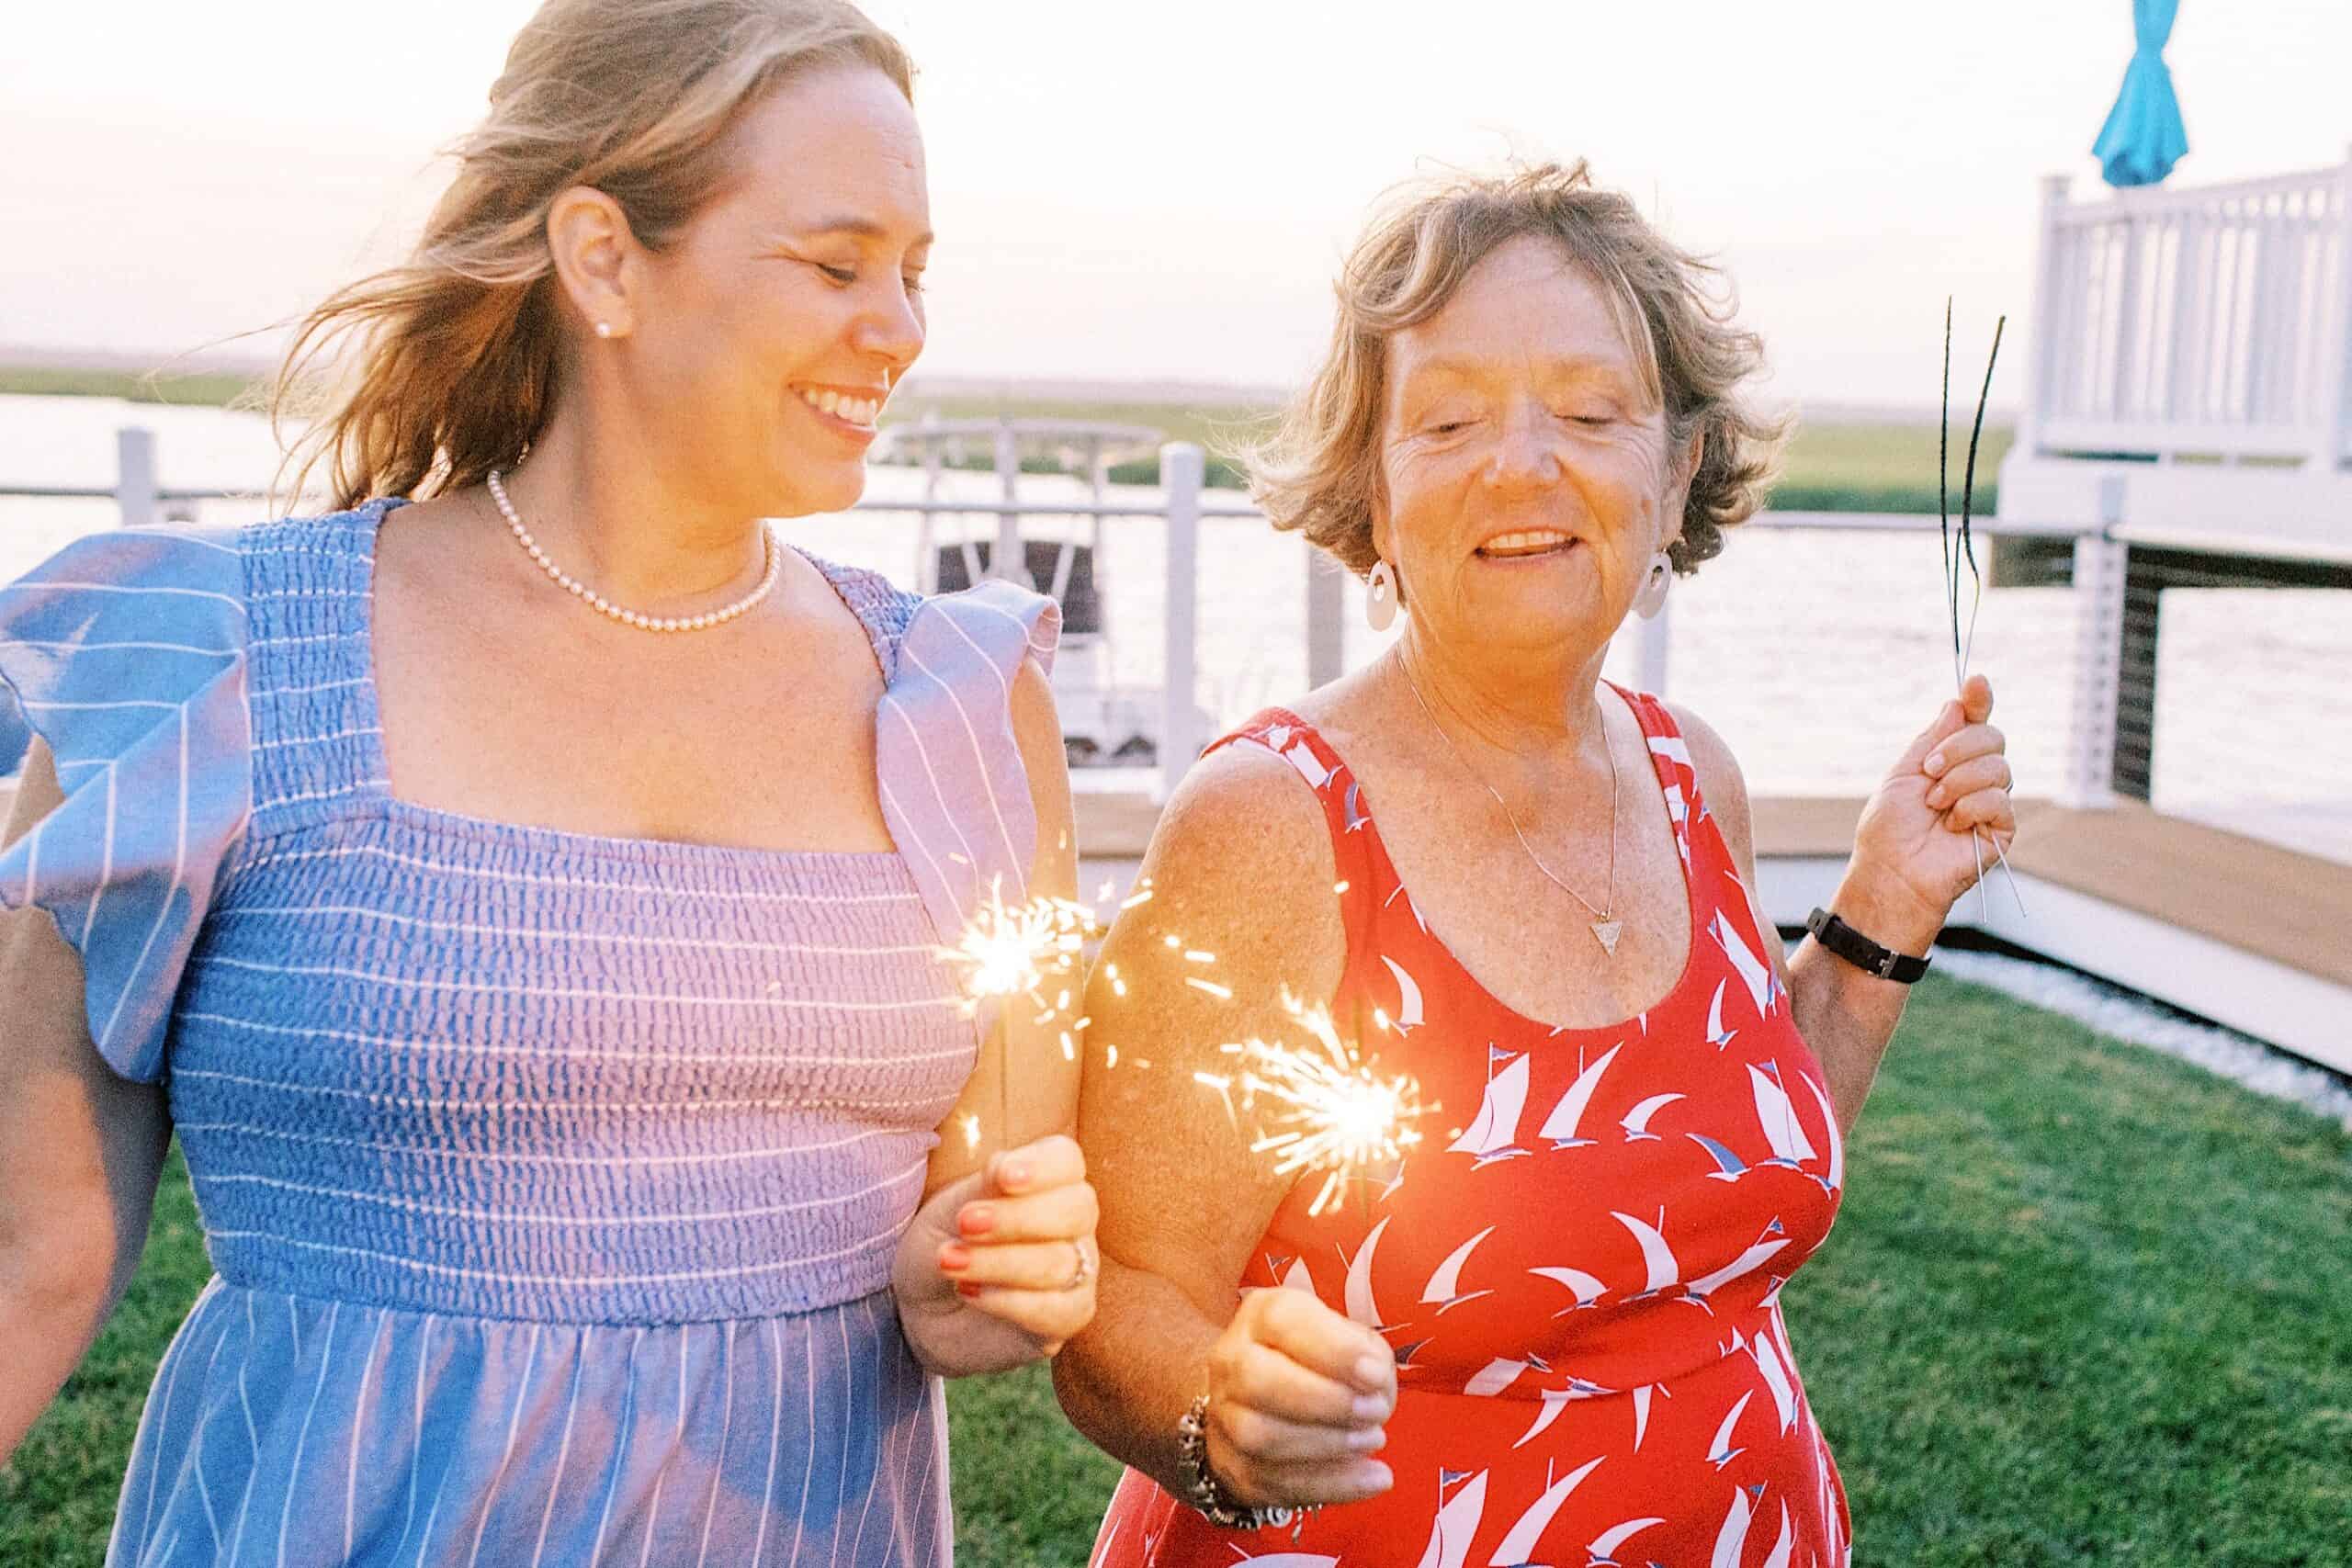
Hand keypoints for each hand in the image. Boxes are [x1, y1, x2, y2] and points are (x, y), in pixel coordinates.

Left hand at [897, 1134, 1096, 1365]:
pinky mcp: (1068, 1315)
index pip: (1067, 1161)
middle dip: (1017, 1218)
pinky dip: (1011, 1302)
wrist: (923, 1304)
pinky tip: (970, 1293)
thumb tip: (1005, 1169)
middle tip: (965, 1223)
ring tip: (949, 1263)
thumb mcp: (950, 1208)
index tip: (1003, 1176)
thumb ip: (984, 1188)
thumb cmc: (944, 1241)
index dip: (1042, 1167)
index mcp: (1047, 1179)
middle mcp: (1072, 1221)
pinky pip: (1060, 1310)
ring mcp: (1077, 1269)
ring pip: (1061, 1263)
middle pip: (1077, 1209)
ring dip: (998, 1263)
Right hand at [1201, 1281, 1395, 1507]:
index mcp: (1261, 1316)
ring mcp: (1224, 1416)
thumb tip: (1375, 1386)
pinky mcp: (1233, 1465)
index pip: (1283, 1323)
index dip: (1333, 1350)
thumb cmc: (1319, 1363)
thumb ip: (1369, 1356)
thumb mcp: (1349, 1341)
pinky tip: (1372, 1478)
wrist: (1262, 1403)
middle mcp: (1231, 1360)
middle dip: (1326, 1401)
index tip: (1374, 1374)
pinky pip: (1274, 1483)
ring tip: (1373, 1440)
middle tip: (1376, 1412)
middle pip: (1257, 1380)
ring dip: (1327, 1445)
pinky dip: (1331, 1485)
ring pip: (1259, 1436)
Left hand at [1851, 674, 2018, 937]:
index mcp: (1950, 760)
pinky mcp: (2002, 828)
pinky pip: (1999, 798)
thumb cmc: (1890, 828)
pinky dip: (1971, 806)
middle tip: (1930, 771)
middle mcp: (1975, 776)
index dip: (1978, 700)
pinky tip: (1953, 824)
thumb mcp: (1903, 773)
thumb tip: (1958, 702)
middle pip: (1992, 736)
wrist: (1892, 871)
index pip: (1974, 721)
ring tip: (1935, 804)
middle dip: (1958, 748)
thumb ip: (1932, 738)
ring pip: (1998, 765)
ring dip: (1959, 781)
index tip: (1976, 683)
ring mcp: (1991, 801)